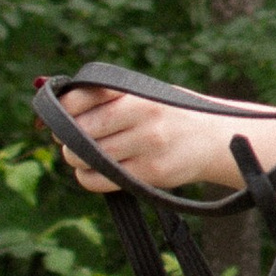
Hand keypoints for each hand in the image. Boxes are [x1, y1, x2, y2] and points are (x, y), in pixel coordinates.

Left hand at [58, 84, 252, 199]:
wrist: (217, 139)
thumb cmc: (172, 115)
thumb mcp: (146, 95)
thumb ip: (110, 98)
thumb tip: (59, 102)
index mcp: (137, 95)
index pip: (82, 99)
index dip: (64, 108)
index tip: (61, 114)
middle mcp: (143, 119)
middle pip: (80, 131)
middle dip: (67, 137)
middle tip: (69, 138)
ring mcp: (148, 147)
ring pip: (87, 157)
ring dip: (76, 158)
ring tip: (84, 155)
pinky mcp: (151, 174)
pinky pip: (101, 180)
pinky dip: (88, 177)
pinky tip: (95, 171)